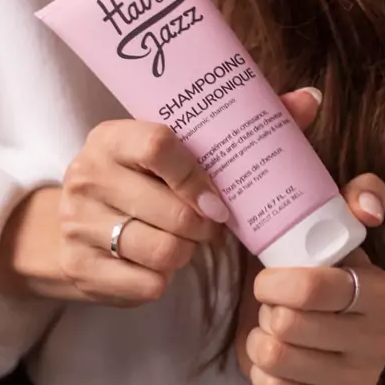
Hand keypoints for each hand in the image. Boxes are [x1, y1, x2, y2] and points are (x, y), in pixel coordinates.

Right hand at [0, 87, 321, 306]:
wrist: (75, 220)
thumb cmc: (142, 181)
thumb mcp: (174, 150)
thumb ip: (242, 126)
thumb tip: (310, 98)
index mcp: (112, 138)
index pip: (158, 145)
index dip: (198, 176)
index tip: (219, 200)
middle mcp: (87, 176)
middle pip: (170, 212)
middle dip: (201, 227)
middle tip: (205, 224)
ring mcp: (77, 224)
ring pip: (162, 252)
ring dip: (184, 253)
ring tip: (179, 241)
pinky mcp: (78, 267)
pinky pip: (145, 285)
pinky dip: (161, 280)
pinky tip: (154, 263)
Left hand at [245, 175, 384, 384]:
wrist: (294, 318)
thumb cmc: (305, 270)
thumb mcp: (326, 228)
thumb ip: (355, 198)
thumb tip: (369, 208)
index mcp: (380, 292)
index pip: (314, 288)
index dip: (276, 282)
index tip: (266, 277)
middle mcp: (381, 341)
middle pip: (290, 324)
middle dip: (267, 309)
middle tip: (272, 304)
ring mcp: (360, 382)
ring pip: (277, 357)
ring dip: (260, 337)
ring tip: (272, 328)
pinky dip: (259, 371)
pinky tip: (273, 359)